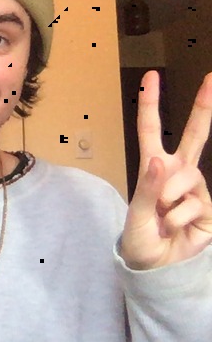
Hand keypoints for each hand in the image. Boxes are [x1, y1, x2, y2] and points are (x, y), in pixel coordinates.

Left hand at [120, 70, 211, 269]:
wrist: (155, 265)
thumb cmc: (140, 234)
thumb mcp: (137, 212)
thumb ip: (148, 188)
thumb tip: (160, 160)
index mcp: (154, 166)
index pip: (150, 129)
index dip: (151, 102)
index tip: (152, 76)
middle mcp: (177, 172)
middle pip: (193, 136)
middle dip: (202, 108)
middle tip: (210, 78)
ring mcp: (195, 189)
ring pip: (188, 178)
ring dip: (169, 199)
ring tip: (162, 217)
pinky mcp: (208, 207)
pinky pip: (194, 204)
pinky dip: (180, 218)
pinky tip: (176, 227)